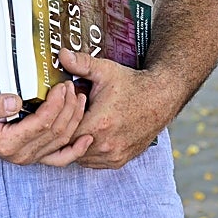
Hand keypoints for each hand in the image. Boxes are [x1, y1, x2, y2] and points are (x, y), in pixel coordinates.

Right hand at [0, 81, 92, 166]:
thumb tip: (16, 101)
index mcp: (8, 143)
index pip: (42, 124)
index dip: (56, 105)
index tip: (62, 87)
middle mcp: (21, 154)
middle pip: (56, 132)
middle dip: (68, 108)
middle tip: (73, 88)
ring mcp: (29, 156)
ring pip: (61, 141)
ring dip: (74, 120)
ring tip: (80, 99)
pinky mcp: (33, 154)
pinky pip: (59, 157)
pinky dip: (75, 149)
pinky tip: (87, 139)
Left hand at [59, 48, 173, 168]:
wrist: (160, 98)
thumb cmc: (132, 85)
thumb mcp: (105, 70)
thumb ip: (81, 64)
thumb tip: (61, 54)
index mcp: (99, 124)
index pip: (63, 131)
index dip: (57, 120)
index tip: (58, 108)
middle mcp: (106, 144)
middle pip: (69, 145)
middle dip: (63, 132)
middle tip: (63, 117)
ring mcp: (113, 155)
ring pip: (79, 156)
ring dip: (73, 143)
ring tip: (75, 124)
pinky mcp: (119, 160)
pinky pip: (93, 162)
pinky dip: (86, 151)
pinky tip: (86, 134)